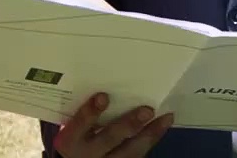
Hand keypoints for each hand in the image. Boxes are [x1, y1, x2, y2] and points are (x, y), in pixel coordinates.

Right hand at [52, 93, 172, 156]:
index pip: (80, 125)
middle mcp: (88, 154)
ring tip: (165, 118)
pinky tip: (162, 127)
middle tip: (147, 110)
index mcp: (71, 140)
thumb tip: (105, 85)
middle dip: (129, 124)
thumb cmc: (76, 139)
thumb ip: (82, 114)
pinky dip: (151, 140)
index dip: (91, 112)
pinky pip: (138, 155)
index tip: (103, 96)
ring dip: (149, 134)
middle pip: (109, 139)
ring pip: (130, 151)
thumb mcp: (71, 129)